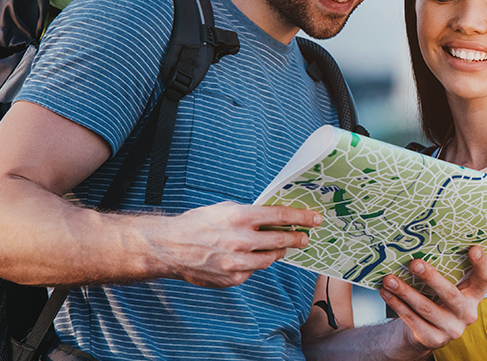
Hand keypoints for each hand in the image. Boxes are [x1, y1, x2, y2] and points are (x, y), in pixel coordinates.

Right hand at [155, 201, 321, 287]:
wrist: (170, 248)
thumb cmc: (197, 224)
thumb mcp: (225, 209)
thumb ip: (250, 214)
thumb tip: (275, 217)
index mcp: (240, 216)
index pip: (280, 215)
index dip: (301, 217)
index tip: (315, 219)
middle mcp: (241, 240)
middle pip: (281, 239)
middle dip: (297, 237)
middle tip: (305, 237)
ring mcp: (237, 262)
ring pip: (270, 258)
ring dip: (278, 251)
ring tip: (281, 246)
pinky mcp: (233, 278)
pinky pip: (253, 271)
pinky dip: (255, 264)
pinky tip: (249, 258)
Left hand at [379, 245, 486, 351]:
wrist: (427, 331)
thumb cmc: (438, 298)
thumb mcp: (448, 285)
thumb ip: (446, 270)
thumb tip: (423, 242)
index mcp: (474, 294)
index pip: (485, 277)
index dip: (482, 264)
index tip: (474, 248)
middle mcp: (467, 313)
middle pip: (449, 293)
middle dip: (430, 277)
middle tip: (414, 263)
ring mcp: (452, 329)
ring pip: (426, 307)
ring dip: (405, 291)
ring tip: (389, 279)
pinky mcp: (434, 339)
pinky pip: (413, 320)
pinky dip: (397, 305)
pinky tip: (387, 293)